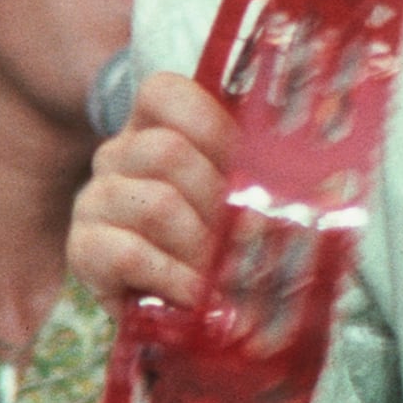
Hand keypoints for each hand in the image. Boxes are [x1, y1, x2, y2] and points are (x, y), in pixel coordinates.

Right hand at [71, 70, 239, 306]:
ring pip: (156, 204)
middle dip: (217, 201)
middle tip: (242, 239)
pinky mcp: (83, 249)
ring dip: (200, 245)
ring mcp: (95, 200)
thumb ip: (259, 178)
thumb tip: (320, 188)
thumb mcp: (235, 202)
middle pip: (168, 152)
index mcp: (152, 127)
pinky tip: (194, 296)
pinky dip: (173, 278)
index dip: (212, 127)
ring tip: (220, 274)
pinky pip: (129, 254)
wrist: (169, 308)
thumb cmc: (210, 244)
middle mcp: (117, 155)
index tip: (242, 168)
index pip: (164, 93)